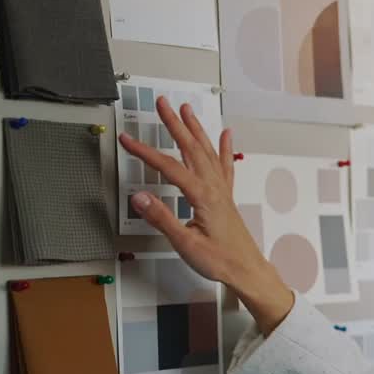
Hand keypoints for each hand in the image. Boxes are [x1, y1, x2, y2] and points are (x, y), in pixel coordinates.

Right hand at [118, 97, 294, 334]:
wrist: (246, 270)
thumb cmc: (220, 260)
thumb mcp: (185, 244)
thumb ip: (161, 218)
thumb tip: (140, 196)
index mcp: (203, 196)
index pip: (169, 167)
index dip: (145, 152)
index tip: (126, 139)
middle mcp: (215, 188)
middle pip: (191, 148)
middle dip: (174, 124)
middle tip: (162, 103)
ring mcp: (222, 191)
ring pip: (207, 151)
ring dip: (195, 129)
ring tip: (186, 109)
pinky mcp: (226, 197)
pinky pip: (225, 165)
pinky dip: (224, 147)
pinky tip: (225, 134)